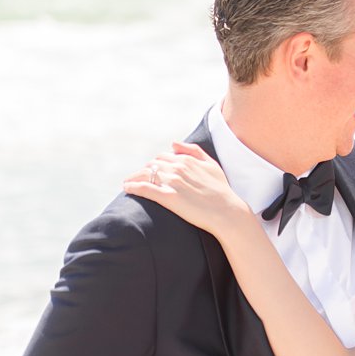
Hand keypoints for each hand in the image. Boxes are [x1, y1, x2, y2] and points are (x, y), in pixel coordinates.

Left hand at [123, 142, 253, 236]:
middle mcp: (177, 167)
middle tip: (138, 179)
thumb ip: (193, 151)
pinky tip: (127, 189)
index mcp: (186, 159)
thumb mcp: (211, 165)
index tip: (152, 172)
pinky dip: (133, 186)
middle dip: (144, 171)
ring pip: (145, 174)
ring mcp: (172, 182)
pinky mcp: (168, 197)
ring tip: (127, 184)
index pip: (163, 157)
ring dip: (134, 178)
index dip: (156, 164)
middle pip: (152, 164)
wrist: (227, 212)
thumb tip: (173, 143)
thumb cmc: (222, 191)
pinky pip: (145, 188)